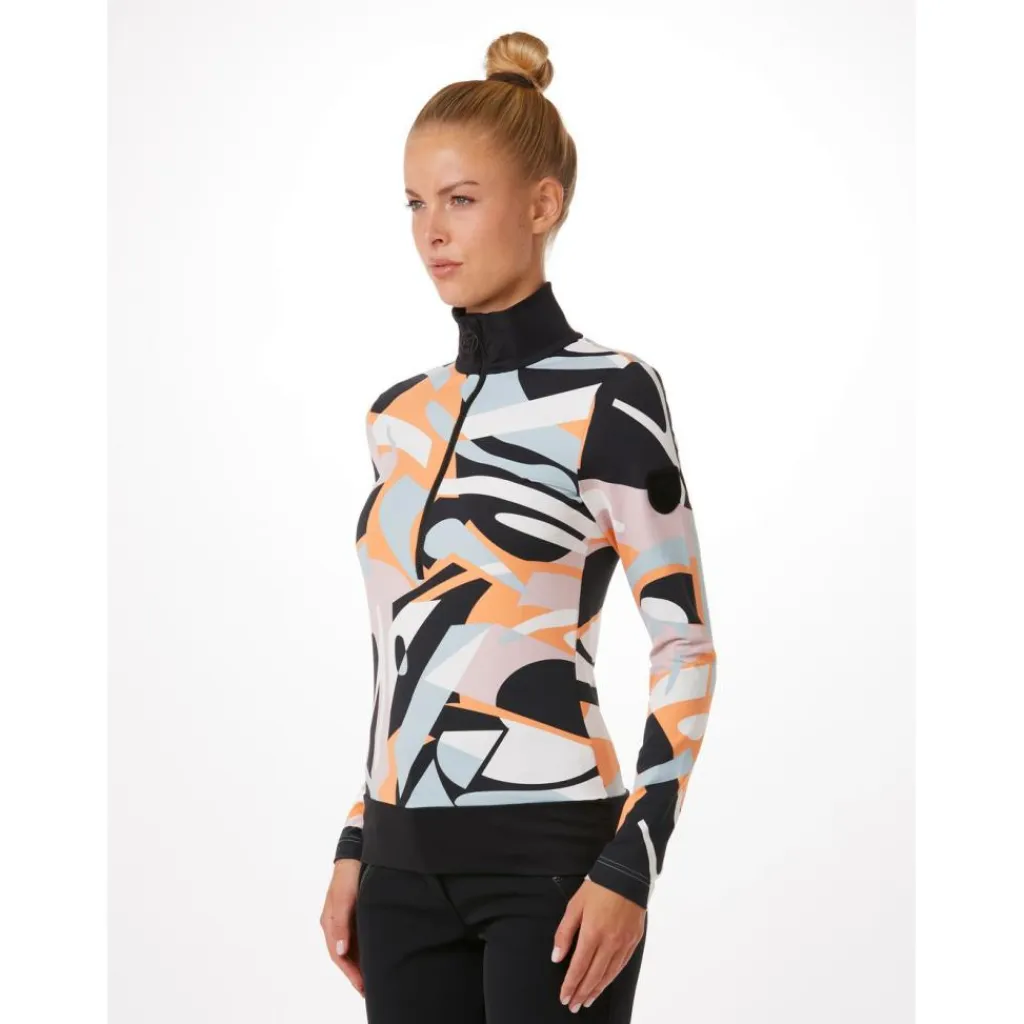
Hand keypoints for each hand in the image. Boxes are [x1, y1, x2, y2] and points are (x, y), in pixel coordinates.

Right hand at [320, 859, 364, 997]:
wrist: (357, 853)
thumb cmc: (348, 875)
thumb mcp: (344, 898)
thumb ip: (341, 923)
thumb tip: (341, 950)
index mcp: (329, 923)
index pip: (338, 955)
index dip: (349, 972)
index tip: (361, 985)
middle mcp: (336, 924)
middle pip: (344, 955)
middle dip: (354, 973)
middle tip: (368, 990)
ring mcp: (345, 920)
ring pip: (352, 948)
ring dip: (359, 964)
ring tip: (372, 980)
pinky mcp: (355, 914)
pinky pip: (358, 938)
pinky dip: (364, 951)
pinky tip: (373, 957)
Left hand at [551, 878, 645, 1012]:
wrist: (627, 874)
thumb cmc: (599, 887)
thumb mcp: (575, 905)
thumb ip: (564, 932)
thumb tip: (557, 956)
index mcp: (593, 932)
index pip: (579, 967)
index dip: (570, 985)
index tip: (564, 997)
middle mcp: (610, 942)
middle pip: (593, 975)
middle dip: (581, 993)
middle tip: (573, 1006)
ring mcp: (623, 943)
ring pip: (609, 974)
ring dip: (596, 990)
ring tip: (587, 1001)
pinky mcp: (634, 941)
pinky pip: (621, 966)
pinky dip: (611, 978)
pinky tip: (604, 983)